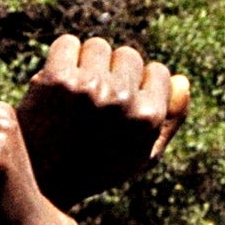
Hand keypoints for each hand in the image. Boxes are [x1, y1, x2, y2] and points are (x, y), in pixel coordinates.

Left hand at [16, 35, 190, 207]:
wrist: (41, 181)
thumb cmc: (97, 169)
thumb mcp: (144, 156)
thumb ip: (170, 120)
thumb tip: (182, 79)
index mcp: (149, 117)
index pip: (158, 71)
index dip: (140, 83)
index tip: (120, 99)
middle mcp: (123, 100)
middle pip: (128, 55)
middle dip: (114, 69)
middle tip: (95, 94)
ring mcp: (90, 88)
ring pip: (98, 46)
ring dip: (87, 60)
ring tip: (76, 87)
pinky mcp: (56, 80)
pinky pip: (67, 44)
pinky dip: (62, 55)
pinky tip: (57, 77)